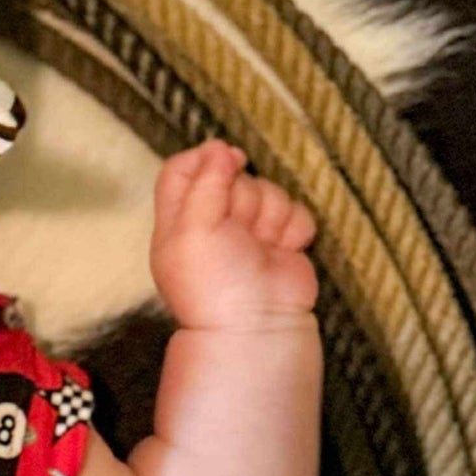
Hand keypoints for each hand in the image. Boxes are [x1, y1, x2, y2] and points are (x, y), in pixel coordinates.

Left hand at [150, 140, 318, 331]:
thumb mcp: (194, 230)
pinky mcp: (283, 240)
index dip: (204, 158)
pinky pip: (297, 212)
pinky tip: (283, 252)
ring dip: (269, 217)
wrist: (258, 327)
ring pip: (269, 191)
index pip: (182, 170)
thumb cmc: (214, 284)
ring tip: (261, 248)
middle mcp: (212, 221)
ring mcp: (250, 231)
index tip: (225, 159)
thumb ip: (204, 184)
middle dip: (243, 198)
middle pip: (233, 177)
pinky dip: (293, 230)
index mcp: (179, 219)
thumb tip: (218, 148)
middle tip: (239, 232)